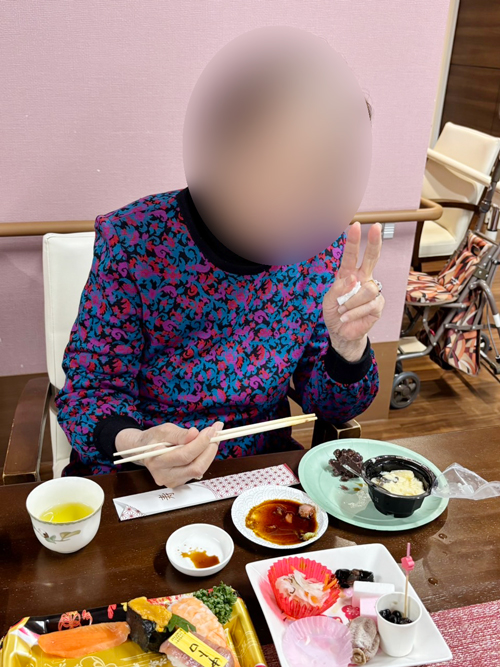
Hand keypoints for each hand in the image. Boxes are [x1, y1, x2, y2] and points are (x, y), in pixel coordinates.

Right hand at [115, 422, 223, 487]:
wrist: (144, 450)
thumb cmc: (153, 439)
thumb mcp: (164, 430)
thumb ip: (180, 434)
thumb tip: (195, 434)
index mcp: (156, 461)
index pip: (184, 455)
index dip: (201, 442)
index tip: (212, 429)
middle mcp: (164, 475)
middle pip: (195, 467)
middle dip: (209, 449)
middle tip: (216, 433)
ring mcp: (172, 481)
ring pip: (198, 470)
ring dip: (209, 453)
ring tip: (212, 438)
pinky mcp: (179, 482)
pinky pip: (196, 471)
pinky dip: (204, 458)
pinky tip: (205, 447)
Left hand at [323, 222, 384, 361]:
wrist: (341, 333)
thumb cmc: (334, 313)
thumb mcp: (329, 300)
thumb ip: (338, 288)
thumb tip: (353, 279)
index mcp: (349, 274)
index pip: (352, 256)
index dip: (354, 242)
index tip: (356, 226)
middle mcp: (363, 279)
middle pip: (372, 258)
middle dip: (374, 243)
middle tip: (376, 227)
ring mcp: (372, 292)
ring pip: (366, 289)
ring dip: (350, 302)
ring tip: (342, 310)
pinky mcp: (377, 305)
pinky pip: (368, 305)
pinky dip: (354, 312)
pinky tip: (347, 317)